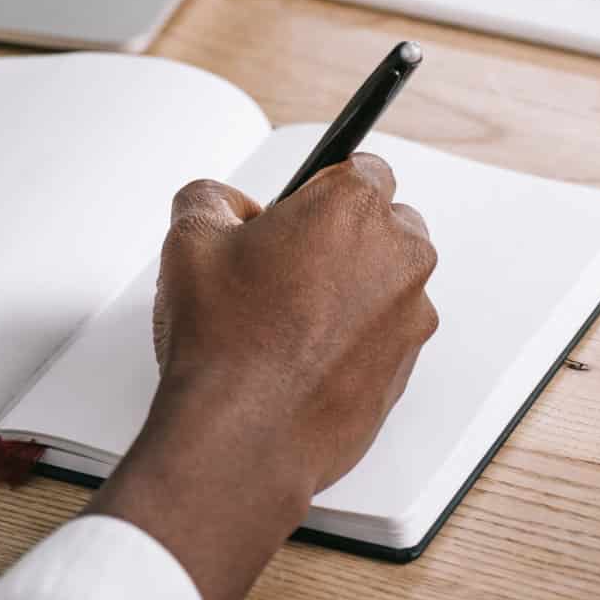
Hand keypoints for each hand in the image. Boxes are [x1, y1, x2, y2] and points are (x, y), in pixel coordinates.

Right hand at [88, 156, 438, 599]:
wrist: (244, 434)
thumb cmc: (226, 340)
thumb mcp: (189, 238)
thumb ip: (210, 197)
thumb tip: (221, 204)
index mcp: (352, 208)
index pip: (362, 165)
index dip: (318, 186)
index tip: (291, 207)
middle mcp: (398, 256)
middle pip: (384, 223)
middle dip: (340, 235)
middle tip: (279, 261)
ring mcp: (410, 317)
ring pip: (386, 281)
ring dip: (349, 287)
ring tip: (282, 316)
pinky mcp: (406, 369)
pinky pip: (384, 334)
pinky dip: (353, 337)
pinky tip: (297, 354)